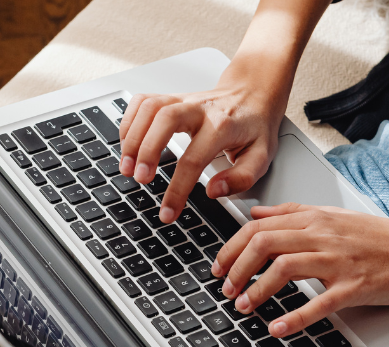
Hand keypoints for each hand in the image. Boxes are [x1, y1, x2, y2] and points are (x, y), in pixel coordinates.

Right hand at [117, 56, 288, 223]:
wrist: (254, 93)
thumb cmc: (255, 126)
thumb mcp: (262, 156)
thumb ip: (241, 178)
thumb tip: (213, 191)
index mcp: (223, 126)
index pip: (194, 159)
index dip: (177, 189)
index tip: (167, 212)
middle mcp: (200, 108)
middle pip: (164, 119)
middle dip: (146, 150)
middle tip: (139, 179)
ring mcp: (183, 99)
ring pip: (149, 107)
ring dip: (132, 136)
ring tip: (126, 166)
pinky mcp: (171, 97)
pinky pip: (142, 101)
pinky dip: (129, 121)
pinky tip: (127, 143)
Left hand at [211, 203, 388, 336]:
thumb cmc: (385, 240)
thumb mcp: (336, 216)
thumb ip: (294, 213)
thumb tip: (256, 214)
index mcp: (317, 218)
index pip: (260, 226)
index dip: (231, 246)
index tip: (220, 265)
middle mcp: (325, 235)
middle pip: (264, 243)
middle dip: (236, 267)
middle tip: (224, 288)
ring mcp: (340, 260)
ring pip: (284, 267)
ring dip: (256, 289)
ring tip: (243, 307)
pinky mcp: (356, 287)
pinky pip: (318, 302)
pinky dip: (293, 317)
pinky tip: (276, 327)